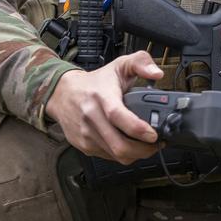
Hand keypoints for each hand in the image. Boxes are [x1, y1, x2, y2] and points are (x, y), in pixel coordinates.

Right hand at [45, 51, 164, 164]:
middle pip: (119, 145)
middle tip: (157, 144)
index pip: (117, 116)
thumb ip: (141, 62)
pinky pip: (109, 157)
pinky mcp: (84, 146)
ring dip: (136, 154)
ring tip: (147, 145)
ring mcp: (86, 134)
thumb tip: (157, 73)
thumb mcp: (119, 65)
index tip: (153, 134)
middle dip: (143, 150)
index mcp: (102, 96)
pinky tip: (130, 145)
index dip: (137, 129)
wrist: (63, 93)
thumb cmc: (94, 82)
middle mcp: (91, 117)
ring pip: (116, 155)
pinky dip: (123, 155)